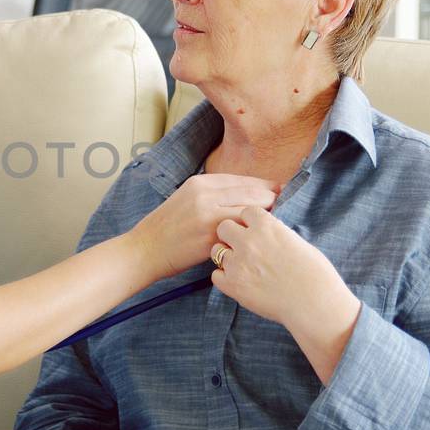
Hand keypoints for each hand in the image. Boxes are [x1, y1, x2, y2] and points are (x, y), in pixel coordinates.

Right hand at [131, 174, 279, 278]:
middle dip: (271, 199)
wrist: (145, 250)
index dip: (264, 186)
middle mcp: (205, 193)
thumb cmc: (167, 229)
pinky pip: (241, 230)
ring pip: (250, 210)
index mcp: (200, 182)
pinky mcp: (210, 235)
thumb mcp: (187, 200)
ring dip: (267, 217)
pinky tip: (261, 238)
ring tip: (275, 225)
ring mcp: (208, 214)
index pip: (243, 180)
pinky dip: (253, 232)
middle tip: (284, 208)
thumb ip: (213, 195)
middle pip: (252, 192)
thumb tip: (245, 196)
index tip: (280, 191)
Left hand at [210, 206, 361, 380]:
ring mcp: (238, 263)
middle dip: (231, 235)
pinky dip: (225, 279)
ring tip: (242, 267)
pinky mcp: (232, 285)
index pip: (245, 212)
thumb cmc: (314, 273)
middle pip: (223, 227)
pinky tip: (240, 283)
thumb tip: (262, 231)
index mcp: (266, 226)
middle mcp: (248, 241)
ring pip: (216, 251)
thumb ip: (274, 233)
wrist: (315, 303)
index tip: (255, 232)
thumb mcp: (296, 241)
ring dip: (226, 257)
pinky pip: (216, 275)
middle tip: (243, 248)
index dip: (249, 222)